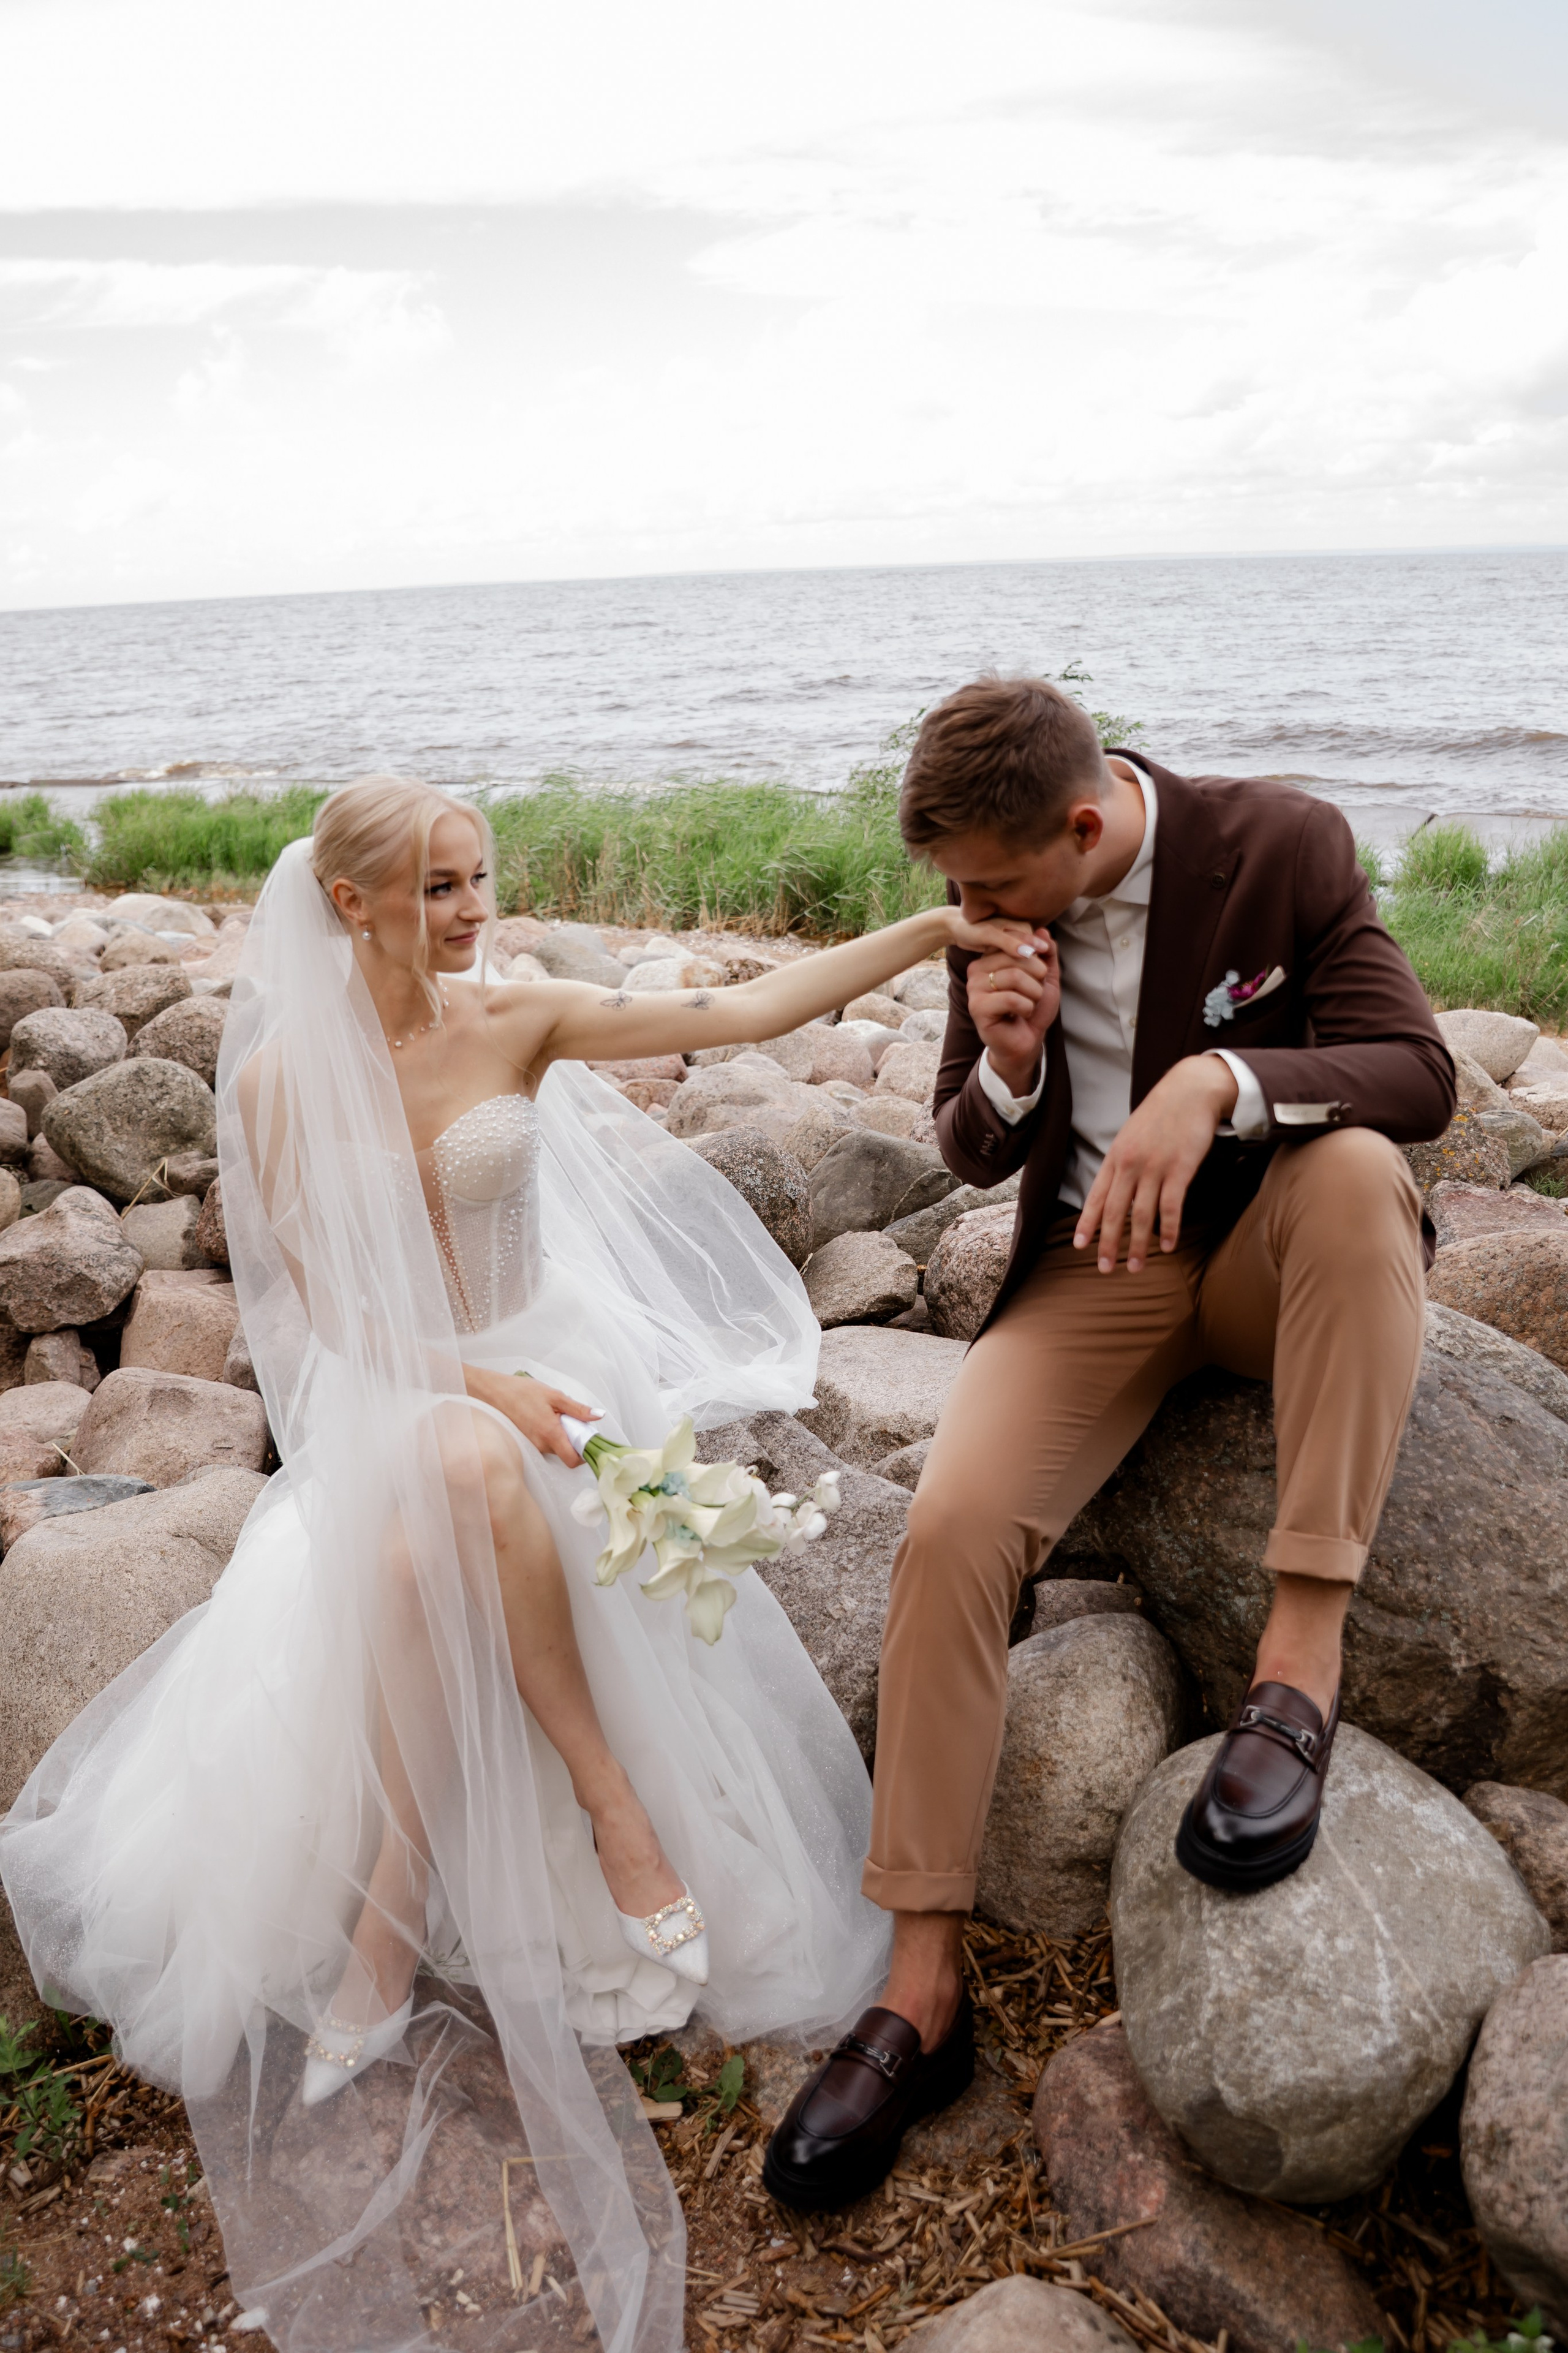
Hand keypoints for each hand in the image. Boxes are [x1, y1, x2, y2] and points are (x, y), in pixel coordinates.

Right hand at [466, 1367, 598, 1465]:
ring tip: (556, 1416)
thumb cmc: (522, 1392)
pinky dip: (551, 1435)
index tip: (588, 1439)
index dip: (584, 1454)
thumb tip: (599, 1416)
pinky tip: (546, 1418)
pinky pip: (546, 1444)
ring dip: (562, 1436)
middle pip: (566, 1454)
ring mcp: (533, 1446)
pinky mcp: (527, 1443)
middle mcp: (541, 1446)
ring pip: (556, 1449)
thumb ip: (578, 1409)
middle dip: (574, 1440)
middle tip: (572, 1420)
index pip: (573, 1460)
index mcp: (550, 1434)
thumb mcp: (554, 1396)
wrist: (494, 1392)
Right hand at [962, 928, 1059, 1095]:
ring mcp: (974, 988)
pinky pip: (1011, 999)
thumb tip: (1042, 930)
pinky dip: (1027, 1008)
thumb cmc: (1032, 1007)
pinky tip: (1021, 1015)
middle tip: (1035, 994)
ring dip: (1034, 994)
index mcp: (990, 957)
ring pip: (1015, 977)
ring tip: (1029, 1004)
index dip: (1036, 954)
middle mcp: (977, 969)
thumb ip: (1046, 953)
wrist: (1026, 1041)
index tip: (1043, 971)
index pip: (1015, 942)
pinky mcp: (978, 1007)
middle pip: (1017, 958)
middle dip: (1037, 979)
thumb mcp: (1045, 977)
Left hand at [1074, 1054, 1237, 1272]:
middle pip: (1114, 1212)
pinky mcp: (1180, 1169)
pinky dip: (1169, 1229)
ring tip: (1137, 1267)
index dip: (1087, 1223)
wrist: (1190, 1090)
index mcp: (1115, 1157)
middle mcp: (1130, 1164)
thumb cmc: (1161, 1114)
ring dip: (1139, 1245)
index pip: (1095, 1196)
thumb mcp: (1131, 1135)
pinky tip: (1167, 1247)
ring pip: (1141, 1215)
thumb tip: (1115, 1189)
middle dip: (1108, 1244)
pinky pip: (1171, 1207)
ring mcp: (1155, 1167)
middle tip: (1105, 1269)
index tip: (1080, 1246)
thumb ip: (1122, 1163)